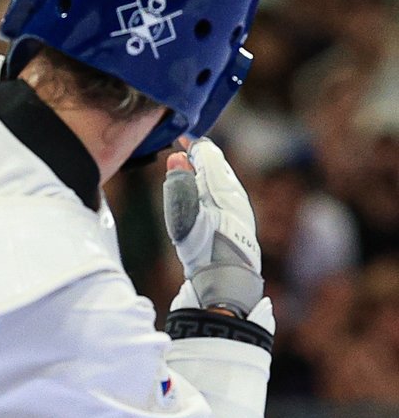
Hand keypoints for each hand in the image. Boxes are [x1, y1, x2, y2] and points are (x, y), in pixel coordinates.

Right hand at [163, 137, 263, 316]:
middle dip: (199, 155)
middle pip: (216, 165)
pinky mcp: (236, 219)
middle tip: (181, 149)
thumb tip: (178, 158)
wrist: (227, 279)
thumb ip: (179, 185)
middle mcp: (234, 193)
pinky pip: (221, 192)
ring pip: (219, 178)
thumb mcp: (184, 216)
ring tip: (187, 167)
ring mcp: (238, 206)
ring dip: (203, 170)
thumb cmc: (204, 249)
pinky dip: (208, 185)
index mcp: (223, 188)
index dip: (193, 144)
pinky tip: (199, 192)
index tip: (178, 138)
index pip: (209, 154)